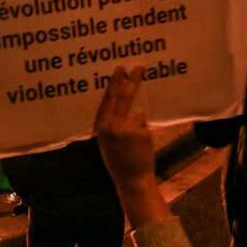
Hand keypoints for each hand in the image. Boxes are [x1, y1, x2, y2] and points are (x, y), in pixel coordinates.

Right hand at [93, 66, 169, 228]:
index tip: (119, 70)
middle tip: (139, 67)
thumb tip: (128, 107)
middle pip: (123, 97)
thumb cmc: (119, 161)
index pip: (108, 100)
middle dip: (131, 81)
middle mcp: (112, 126)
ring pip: (138, 117)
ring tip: (134, 146)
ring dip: (139, 128)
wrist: (131, 180)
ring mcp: (127, 129)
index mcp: (101, 127)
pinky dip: (145, 135)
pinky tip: (140, 148)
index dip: (114, 84)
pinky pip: (145, 127)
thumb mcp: (107, 142)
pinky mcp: (141, 133)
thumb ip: (112, 124)